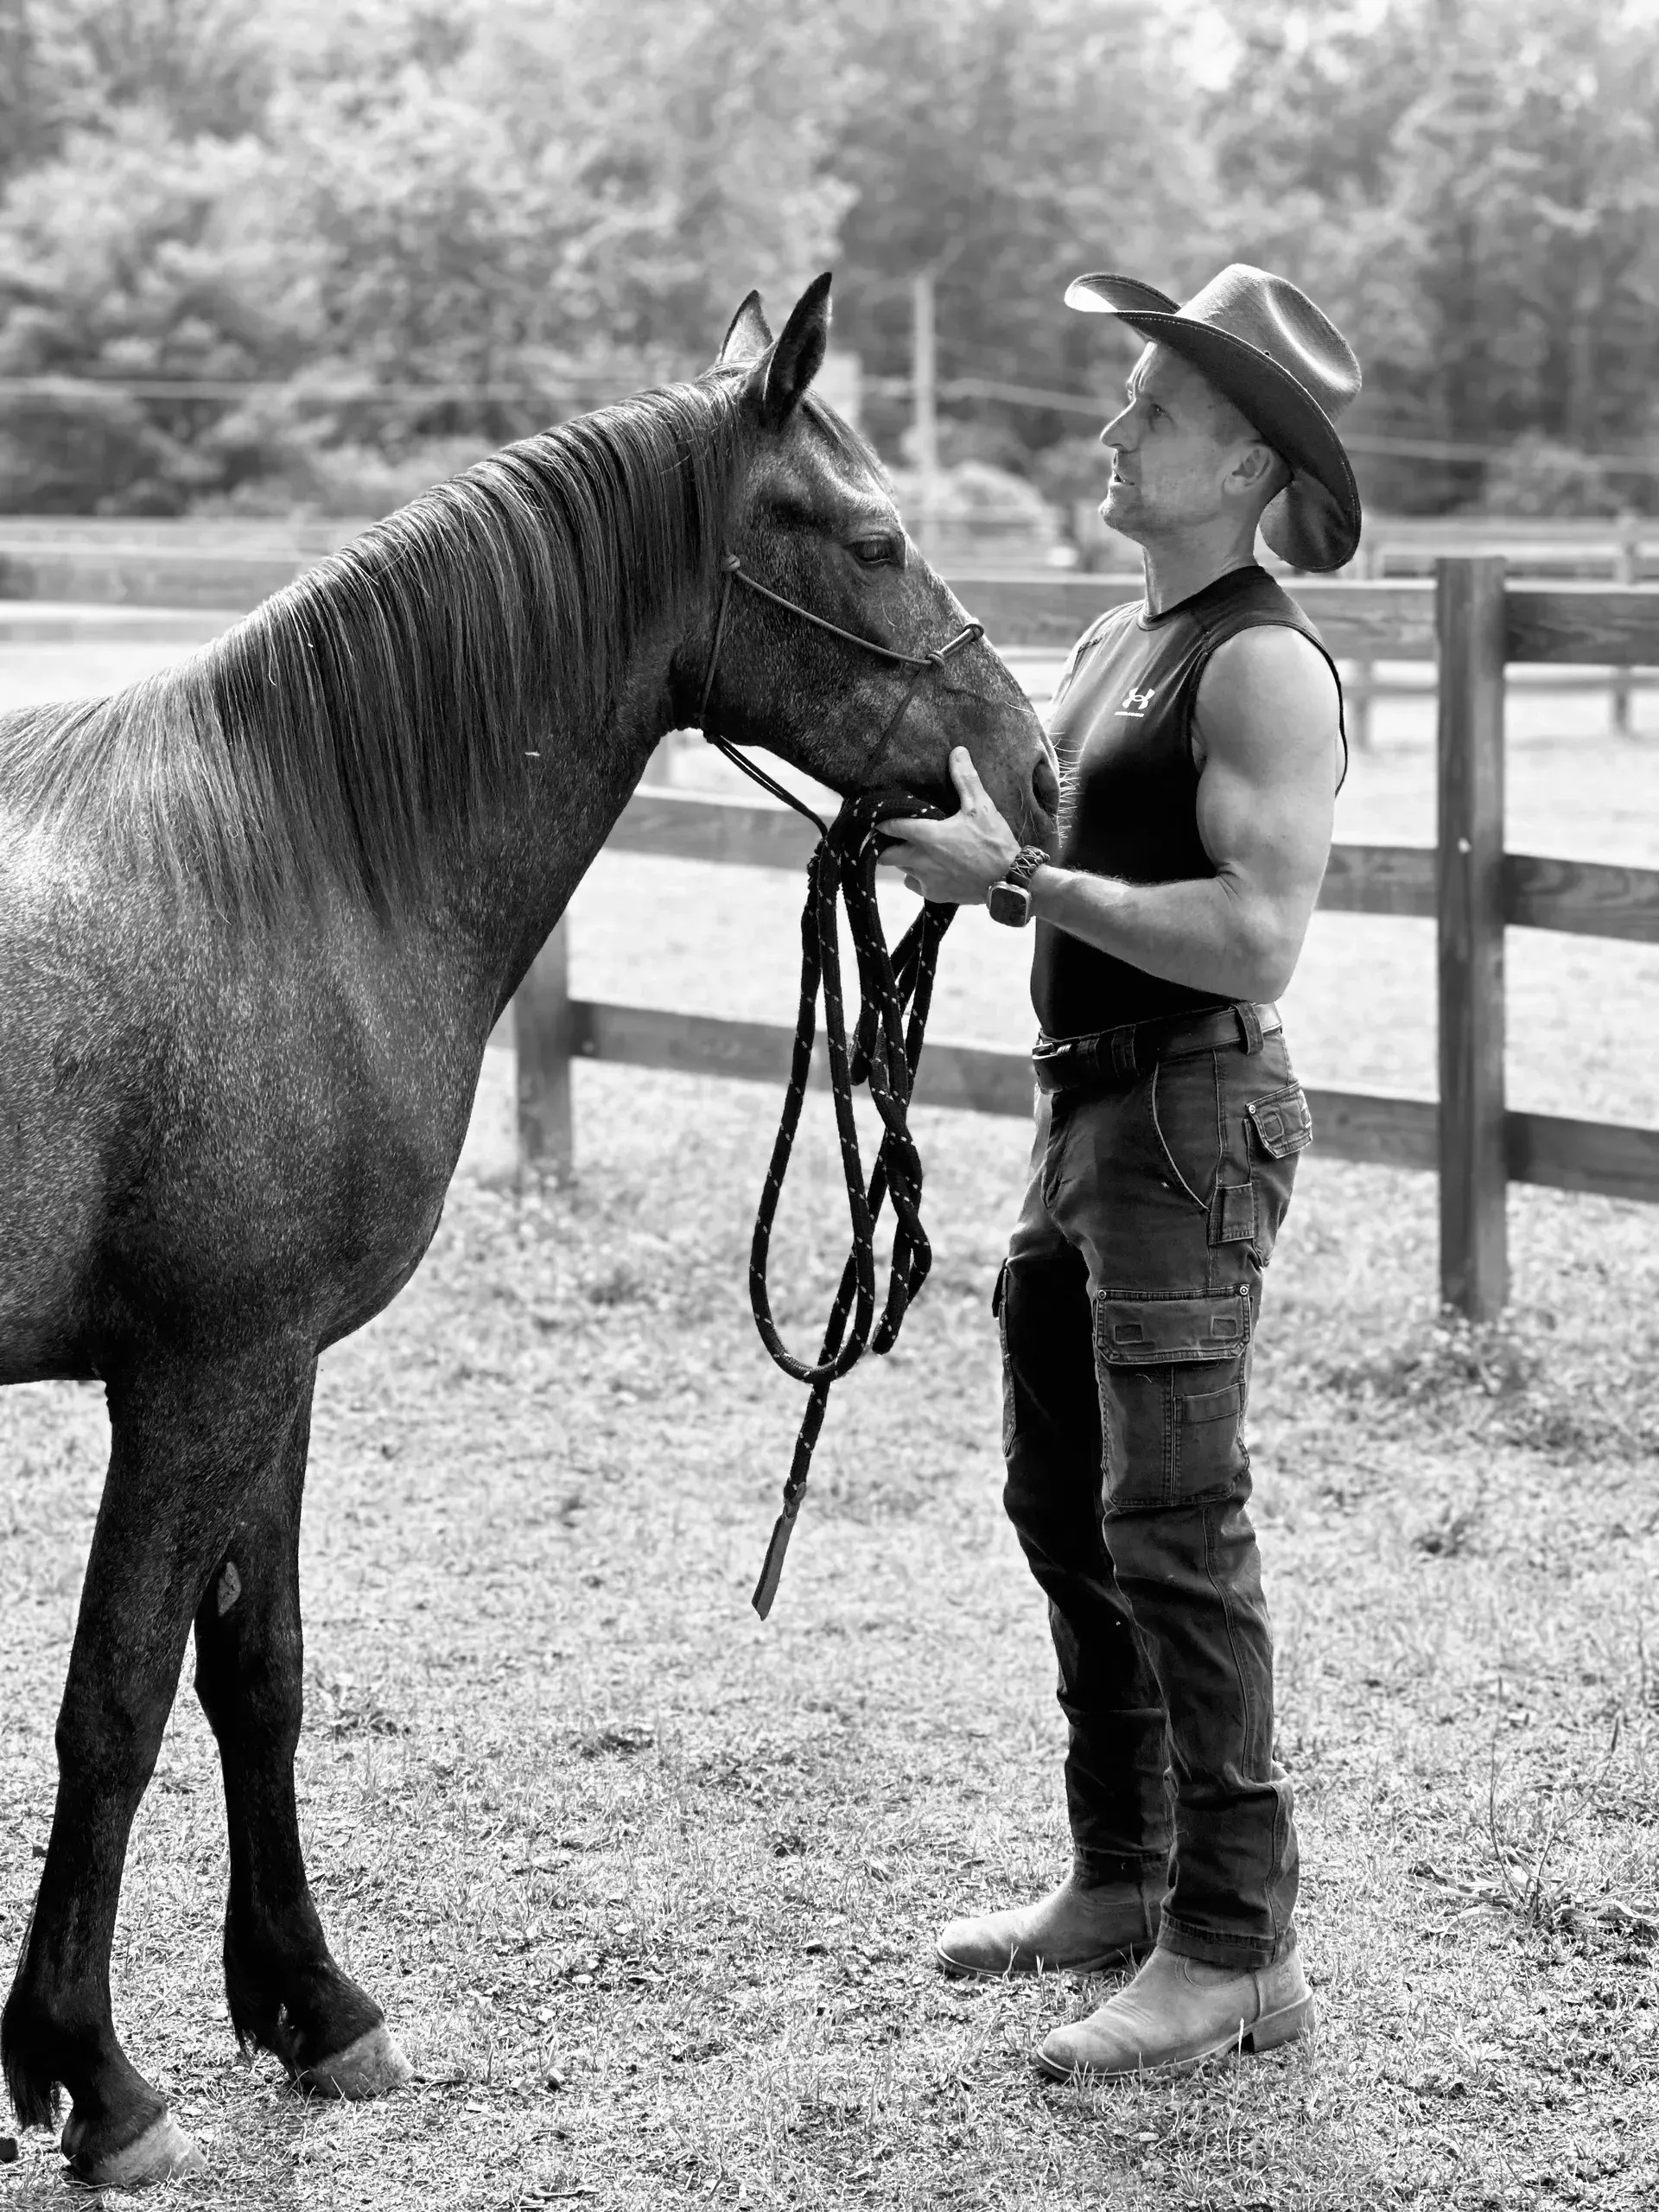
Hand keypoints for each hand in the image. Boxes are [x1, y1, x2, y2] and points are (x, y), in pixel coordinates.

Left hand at [876, 747, 1020, 904]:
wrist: (1009, 880)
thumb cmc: (993, 843)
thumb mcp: (981, 807)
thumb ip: (965, 779)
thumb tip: (957, 752)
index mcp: (927, 836)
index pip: (891, 827)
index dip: (882, 821)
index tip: (878, 816)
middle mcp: (920, 859)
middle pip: (885, 855)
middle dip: (885, 845)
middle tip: (892, 836)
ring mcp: (926, 879)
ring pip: (900, 869)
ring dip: (902, 859)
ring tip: (911, 849)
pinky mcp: (934, 894)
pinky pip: (914, 884)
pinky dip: (915, 876)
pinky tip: (927, 868)